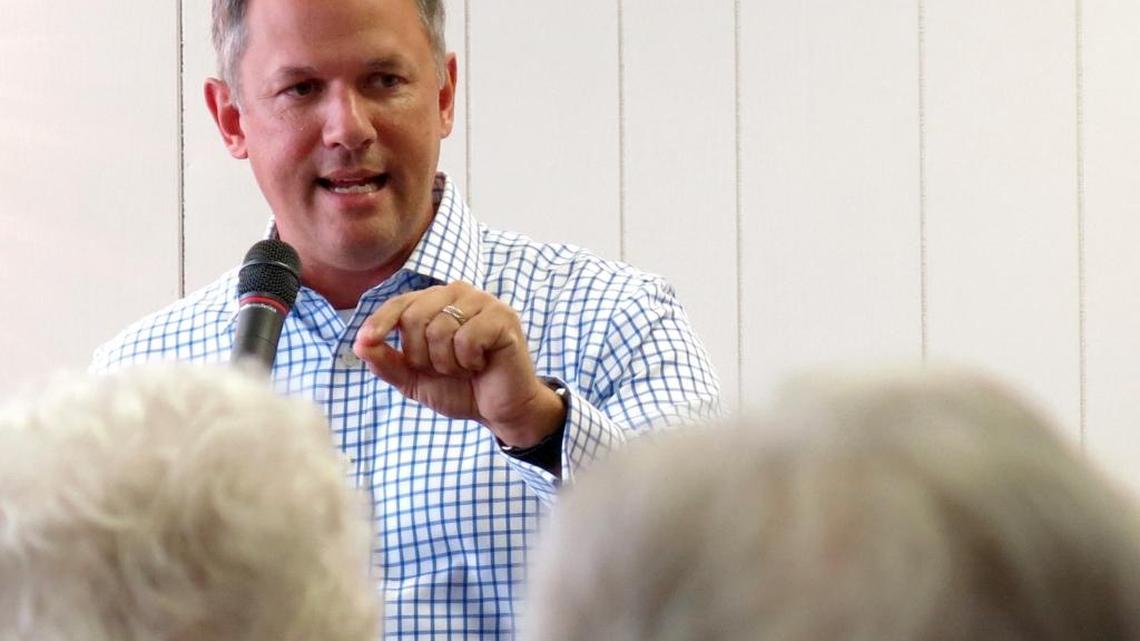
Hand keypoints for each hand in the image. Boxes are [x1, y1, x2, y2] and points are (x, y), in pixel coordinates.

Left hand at [352, 282, 565, 446]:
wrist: (499, 411)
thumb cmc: (460, 389)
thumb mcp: (414, 379)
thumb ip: (386, 362)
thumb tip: (359, 343)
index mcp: (437, 302)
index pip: (400, 303)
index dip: (380, 322)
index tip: (366, 340)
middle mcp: (459, 294)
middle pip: (415, 316)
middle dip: (421, 355)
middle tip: (443, 369)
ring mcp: (484, 303)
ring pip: (440, 328)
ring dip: (447, 362)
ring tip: (464, 368)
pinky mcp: (503, 318)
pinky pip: (467, 338)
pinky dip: (468, 361)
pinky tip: (480, 365)